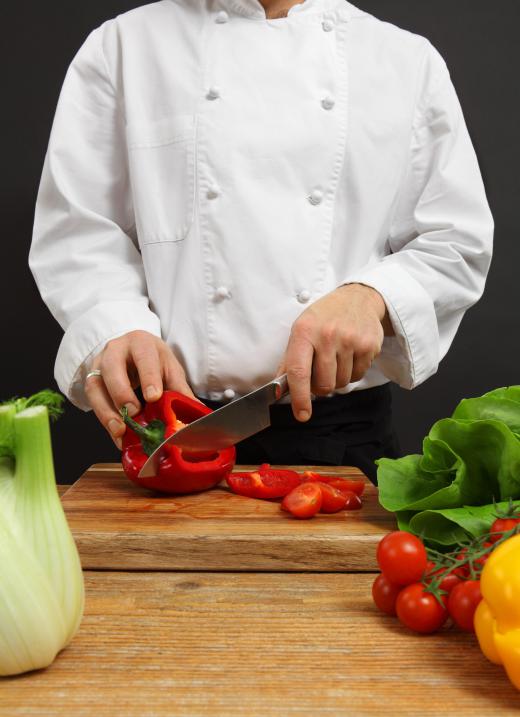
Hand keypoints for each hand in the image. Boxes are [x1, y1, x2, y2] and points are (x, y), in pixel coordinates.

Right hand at [84, 330, 196, 447]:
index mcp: (140, 343)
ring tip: (120, 430)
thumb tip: (198, 412)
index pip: (144, 357)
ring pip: (96, 385)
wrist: (132, 352)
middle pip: (112, 367)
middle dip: (122, 392)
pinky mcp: (91, 380)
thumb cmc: (153, 361)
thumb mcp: (169, 369)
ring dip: (107, 411)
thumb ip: (180, 389)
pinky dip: (104, 420)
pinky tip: (117, 435)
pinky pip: (92, 400)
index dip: (148, 377)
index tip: (153, 397)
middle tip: (134, 413)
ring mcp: (99, 364)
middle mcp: (116, 350)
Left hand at [277, 284, 392, 421]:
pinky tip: (350, 355)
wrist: (358, 298)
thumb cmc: (324, 317)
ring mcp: (351, 340)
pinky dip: (352, 372)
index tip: (301, 414)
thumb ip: (291, 360)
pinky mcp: (369, 346)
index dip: (299, 398)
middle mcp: (328, 335)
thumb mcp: (302, 330)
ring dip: (337, 379)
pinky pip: (358, 376)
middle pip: (323, 384)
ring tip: (336, 358)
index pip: (299, 372)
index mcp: (305, 331)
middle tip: (320, 373)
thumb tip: (279, 388)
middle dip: (320, 387)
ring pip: (341, 383)